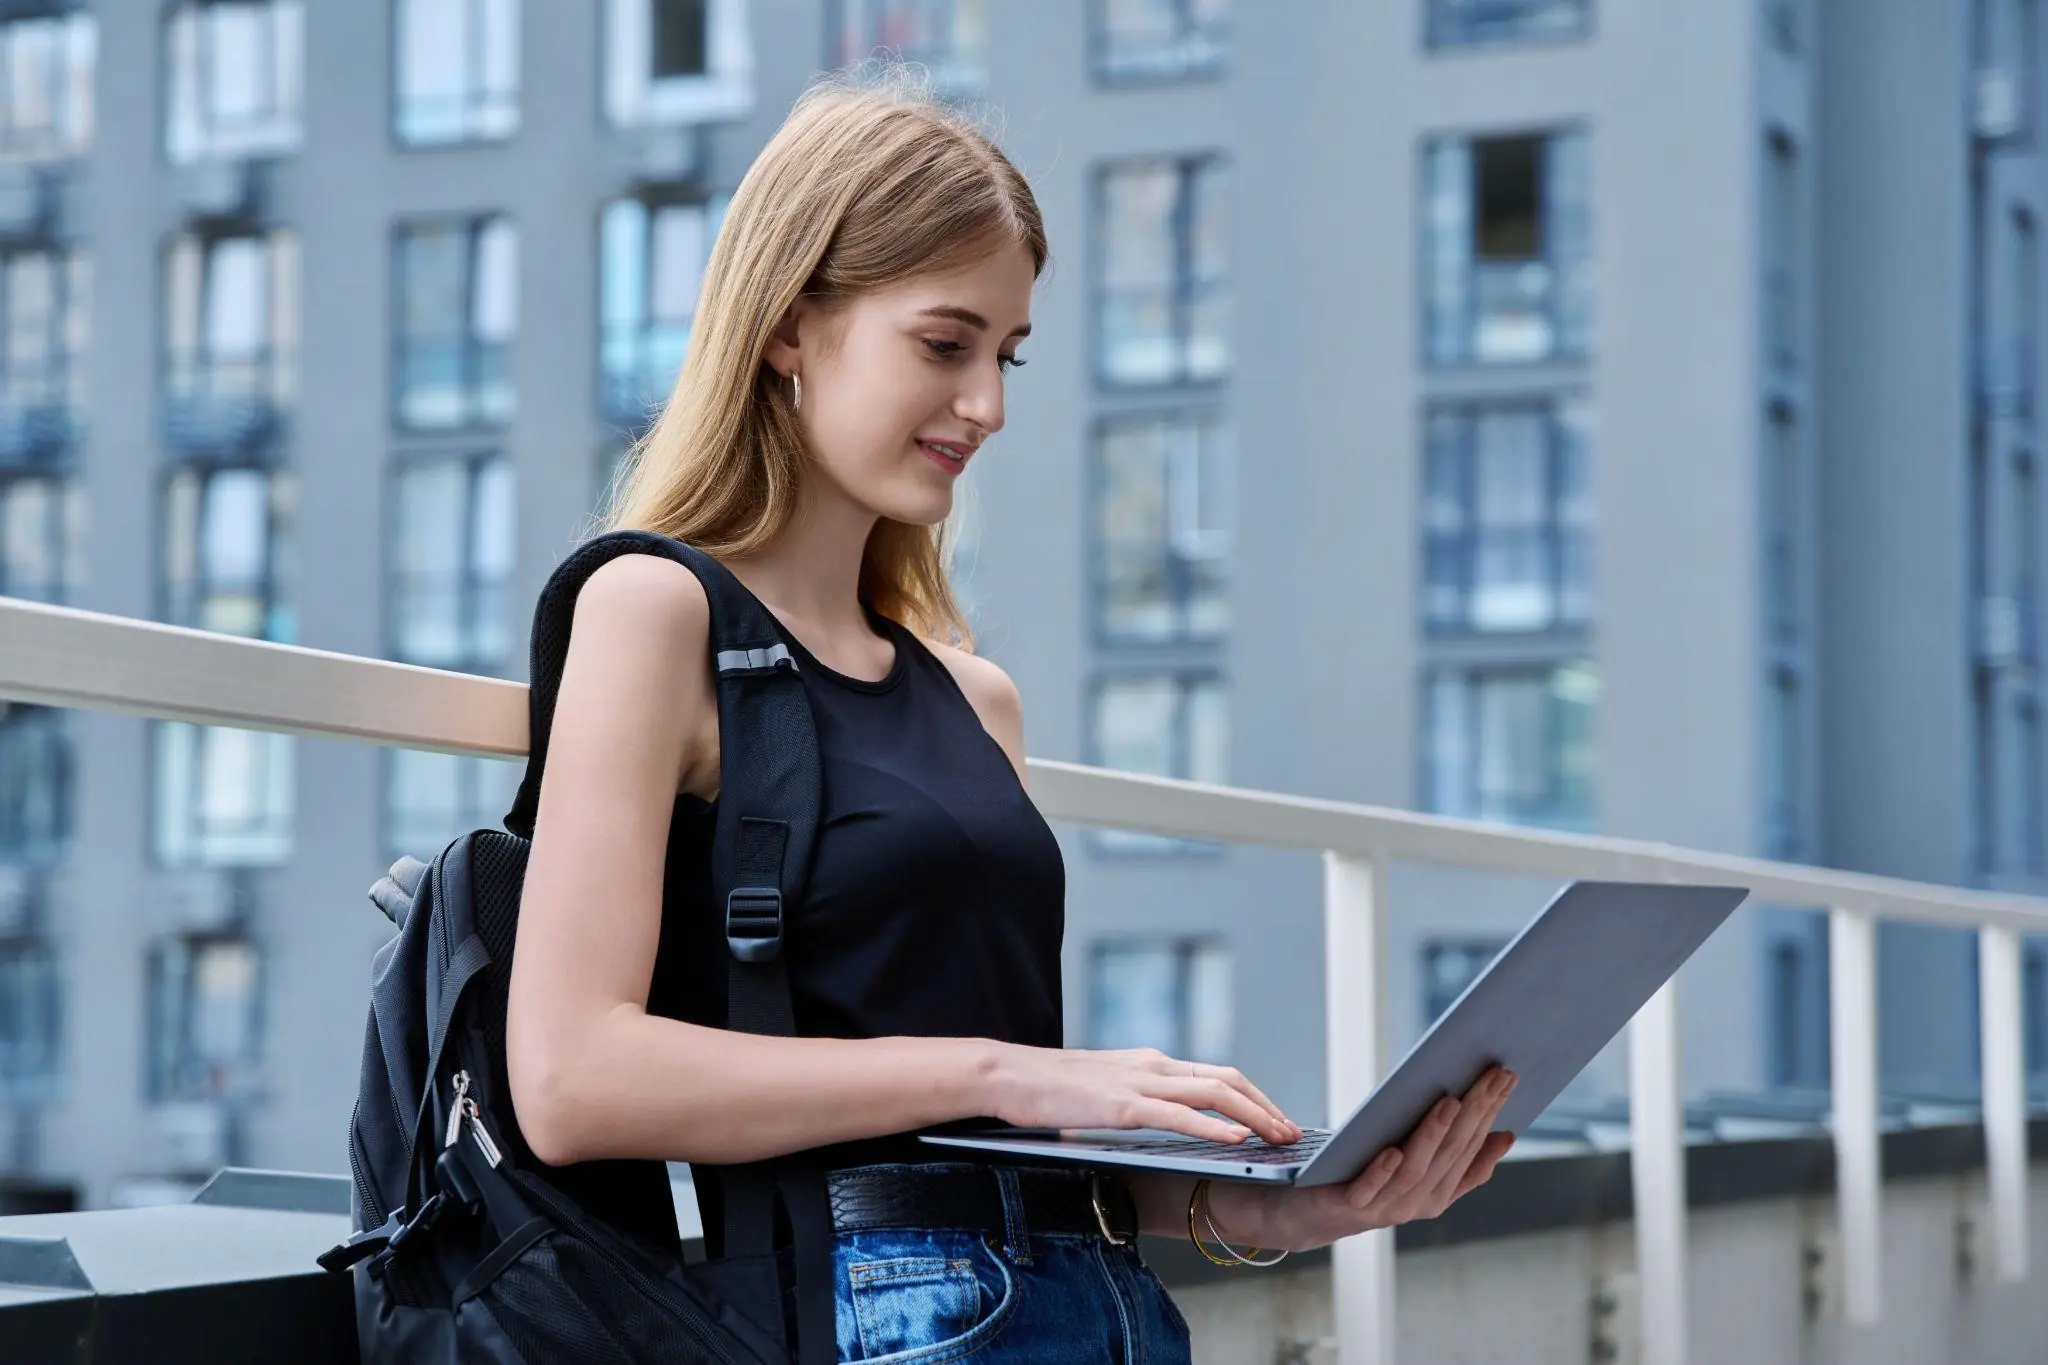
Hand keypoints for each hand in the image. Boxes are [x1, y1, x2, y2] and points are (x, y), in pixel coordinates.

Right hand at [984, 1044, 1301, 1145]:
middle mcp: (1153, 1066)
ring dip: (1254, 1116)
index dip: (1255, 1097)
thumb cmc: (1050, 1089)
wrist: (1009, 1074)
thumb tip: (1165, 1124)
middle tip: (1292, 1133)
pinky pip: (1178, 1115)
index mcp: (1151, 1064)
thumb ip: (1138, 1102)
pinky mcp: (1121, 1105)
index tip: (1277, 1120)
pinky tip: (1235, 1141)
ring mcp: (1139, 1083)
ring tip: (1279, 1138)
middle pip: (1228, 1080)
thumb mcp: (1106, 1091)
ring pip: (1214, 1093)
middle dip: (1266, 1106)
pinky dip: (1212, 1126)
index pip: (1217, 1075)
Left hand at [1206, 1067, 1517, 1252]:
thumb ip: (1457, 1157)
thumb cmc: (1363, 1178)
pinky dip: (1382, 1171)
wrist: (1303, 1214)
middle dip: (1476, 1112)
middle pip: (1451, 1153)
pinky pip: (1369, 1189)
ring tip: (1451, 1101)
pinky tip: (1393, 1149)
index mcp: (1439, 1192)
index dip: (1492, 1112)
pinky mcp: (1347, 1206)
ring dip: (1433, 1135)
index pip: (1472, 1146)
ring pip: (1416, 1170)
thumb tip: (1505, 1133)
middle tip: (1492, 1073)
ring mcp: (1384, 1207)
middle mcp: (1418, 1202)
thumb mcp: (1414, 1164)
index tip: (1510, 1075)